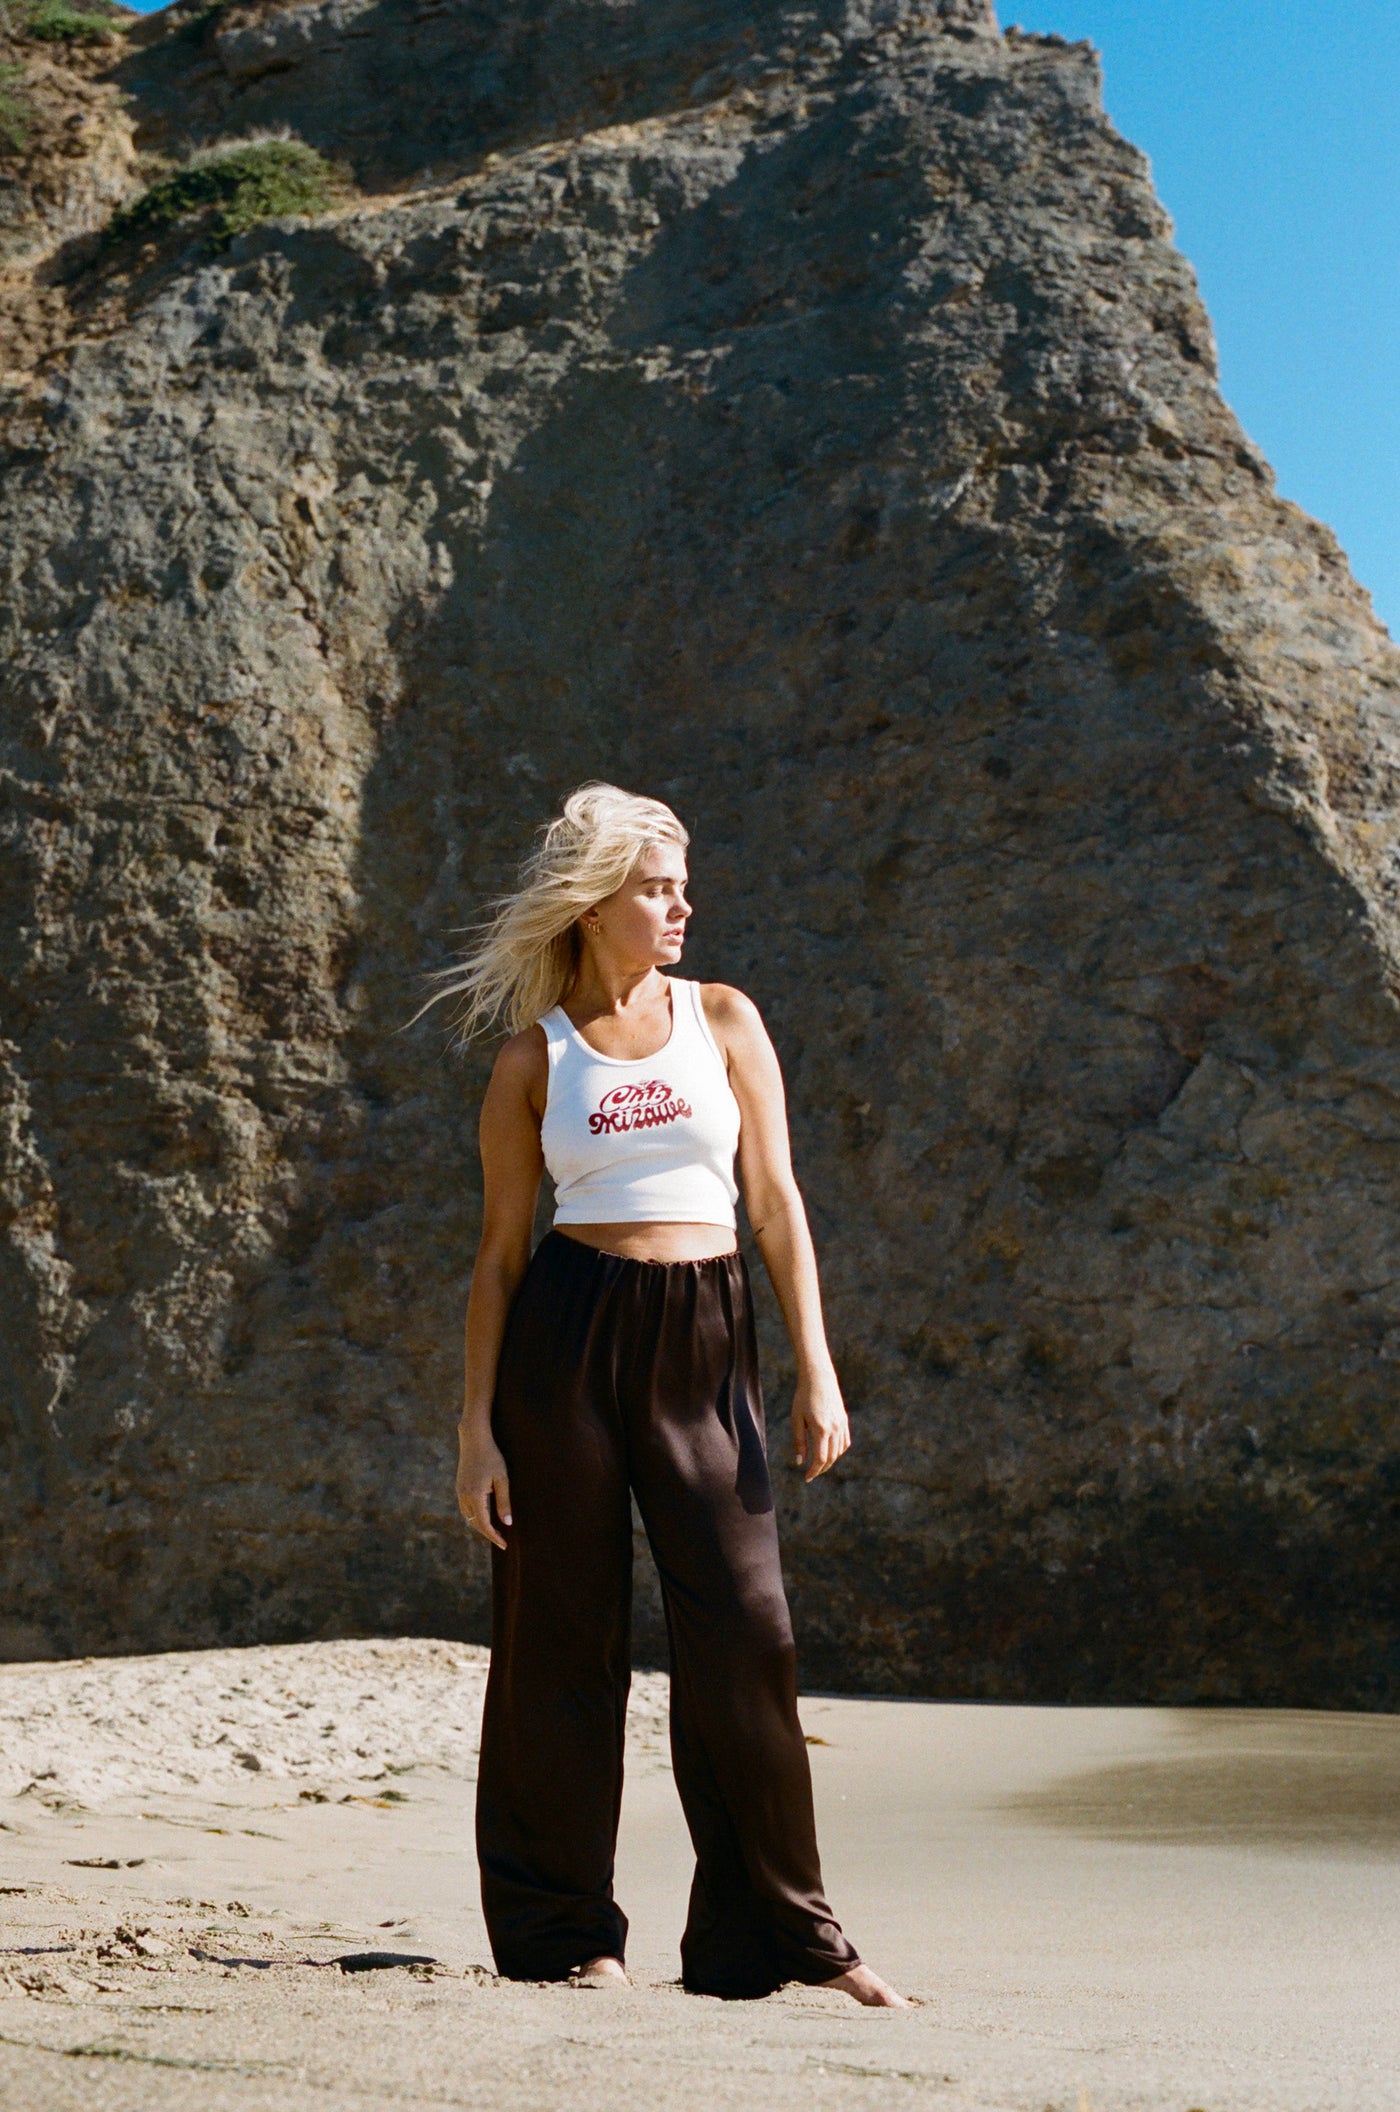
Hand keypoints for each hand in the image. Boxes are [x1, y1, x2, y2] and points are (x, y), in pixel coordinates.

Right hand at [457, 1427, 512, 1548]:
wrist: (474, 1438)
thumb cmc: (492, 1457)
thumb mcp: (502, 1479)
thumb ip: (504, 1502)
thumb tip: (507, 1523)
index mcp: (475, 1495)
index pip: (484, 1524)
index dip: (494, 1536)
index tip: (504, 1545)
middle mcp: (464, 1495)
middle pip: (474, 1523)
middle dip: (488, 1533)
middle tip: (502, 1540)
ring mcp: (459, 1491)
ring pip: (468, 1516)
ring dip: (480, 1525)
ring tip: (494, 1530)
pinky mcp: (459, 1486)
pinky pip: (465, 1507)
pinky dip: (474, 1515)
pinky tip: (484, 1514)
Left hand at [791, 1367, 849, 1481]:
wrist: (818, 1377)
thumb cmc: (803, 1397)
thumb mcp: (797, 1419)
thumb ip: (799, 1442)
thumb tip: (800, 1462)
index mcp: (821, 1429)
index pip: (820, 1459)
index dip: (814, 1471)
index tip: (807, 1478)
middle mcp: (834, 1429)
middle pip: (831, 1458)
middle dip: (821, 1469)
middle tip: (810, 1474)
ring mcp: (842, 1425)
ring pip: (839, 1452)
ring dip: (829, 1461)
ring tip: (818, 1464)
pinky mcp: (844, 1420)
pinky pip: (844, 1442)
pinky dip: (838, 1451)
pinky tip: (830, 1452)